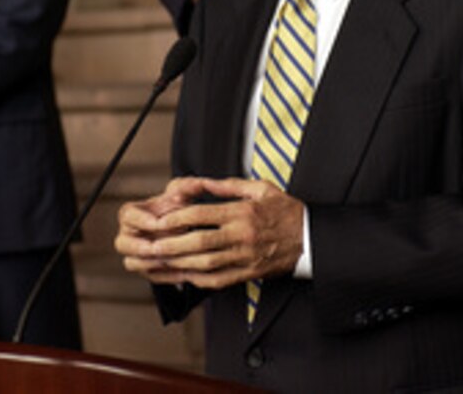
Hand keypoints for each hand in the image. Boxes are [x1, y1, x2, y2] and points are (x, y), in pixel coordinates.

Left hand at [115, 176, 303, 289]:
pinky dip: (198, 279)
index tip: (162, 219)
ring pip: (206, 264)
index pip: (204, 215)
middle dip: (173, 244)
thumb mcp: (260, 188)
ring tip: (161, 261)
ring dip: (180, 264)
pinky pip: (218, 279)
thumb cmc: (285, 211)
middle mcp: (241, 236)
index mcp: (242, 212)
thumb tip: (205, 182)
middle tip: (153, 245)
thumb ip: (230, 186)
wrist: (310, 238)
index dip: (179, 218)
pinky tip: (184, 275)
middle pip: (200, 242)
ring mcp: (244, 257)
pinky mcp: (248, 273)